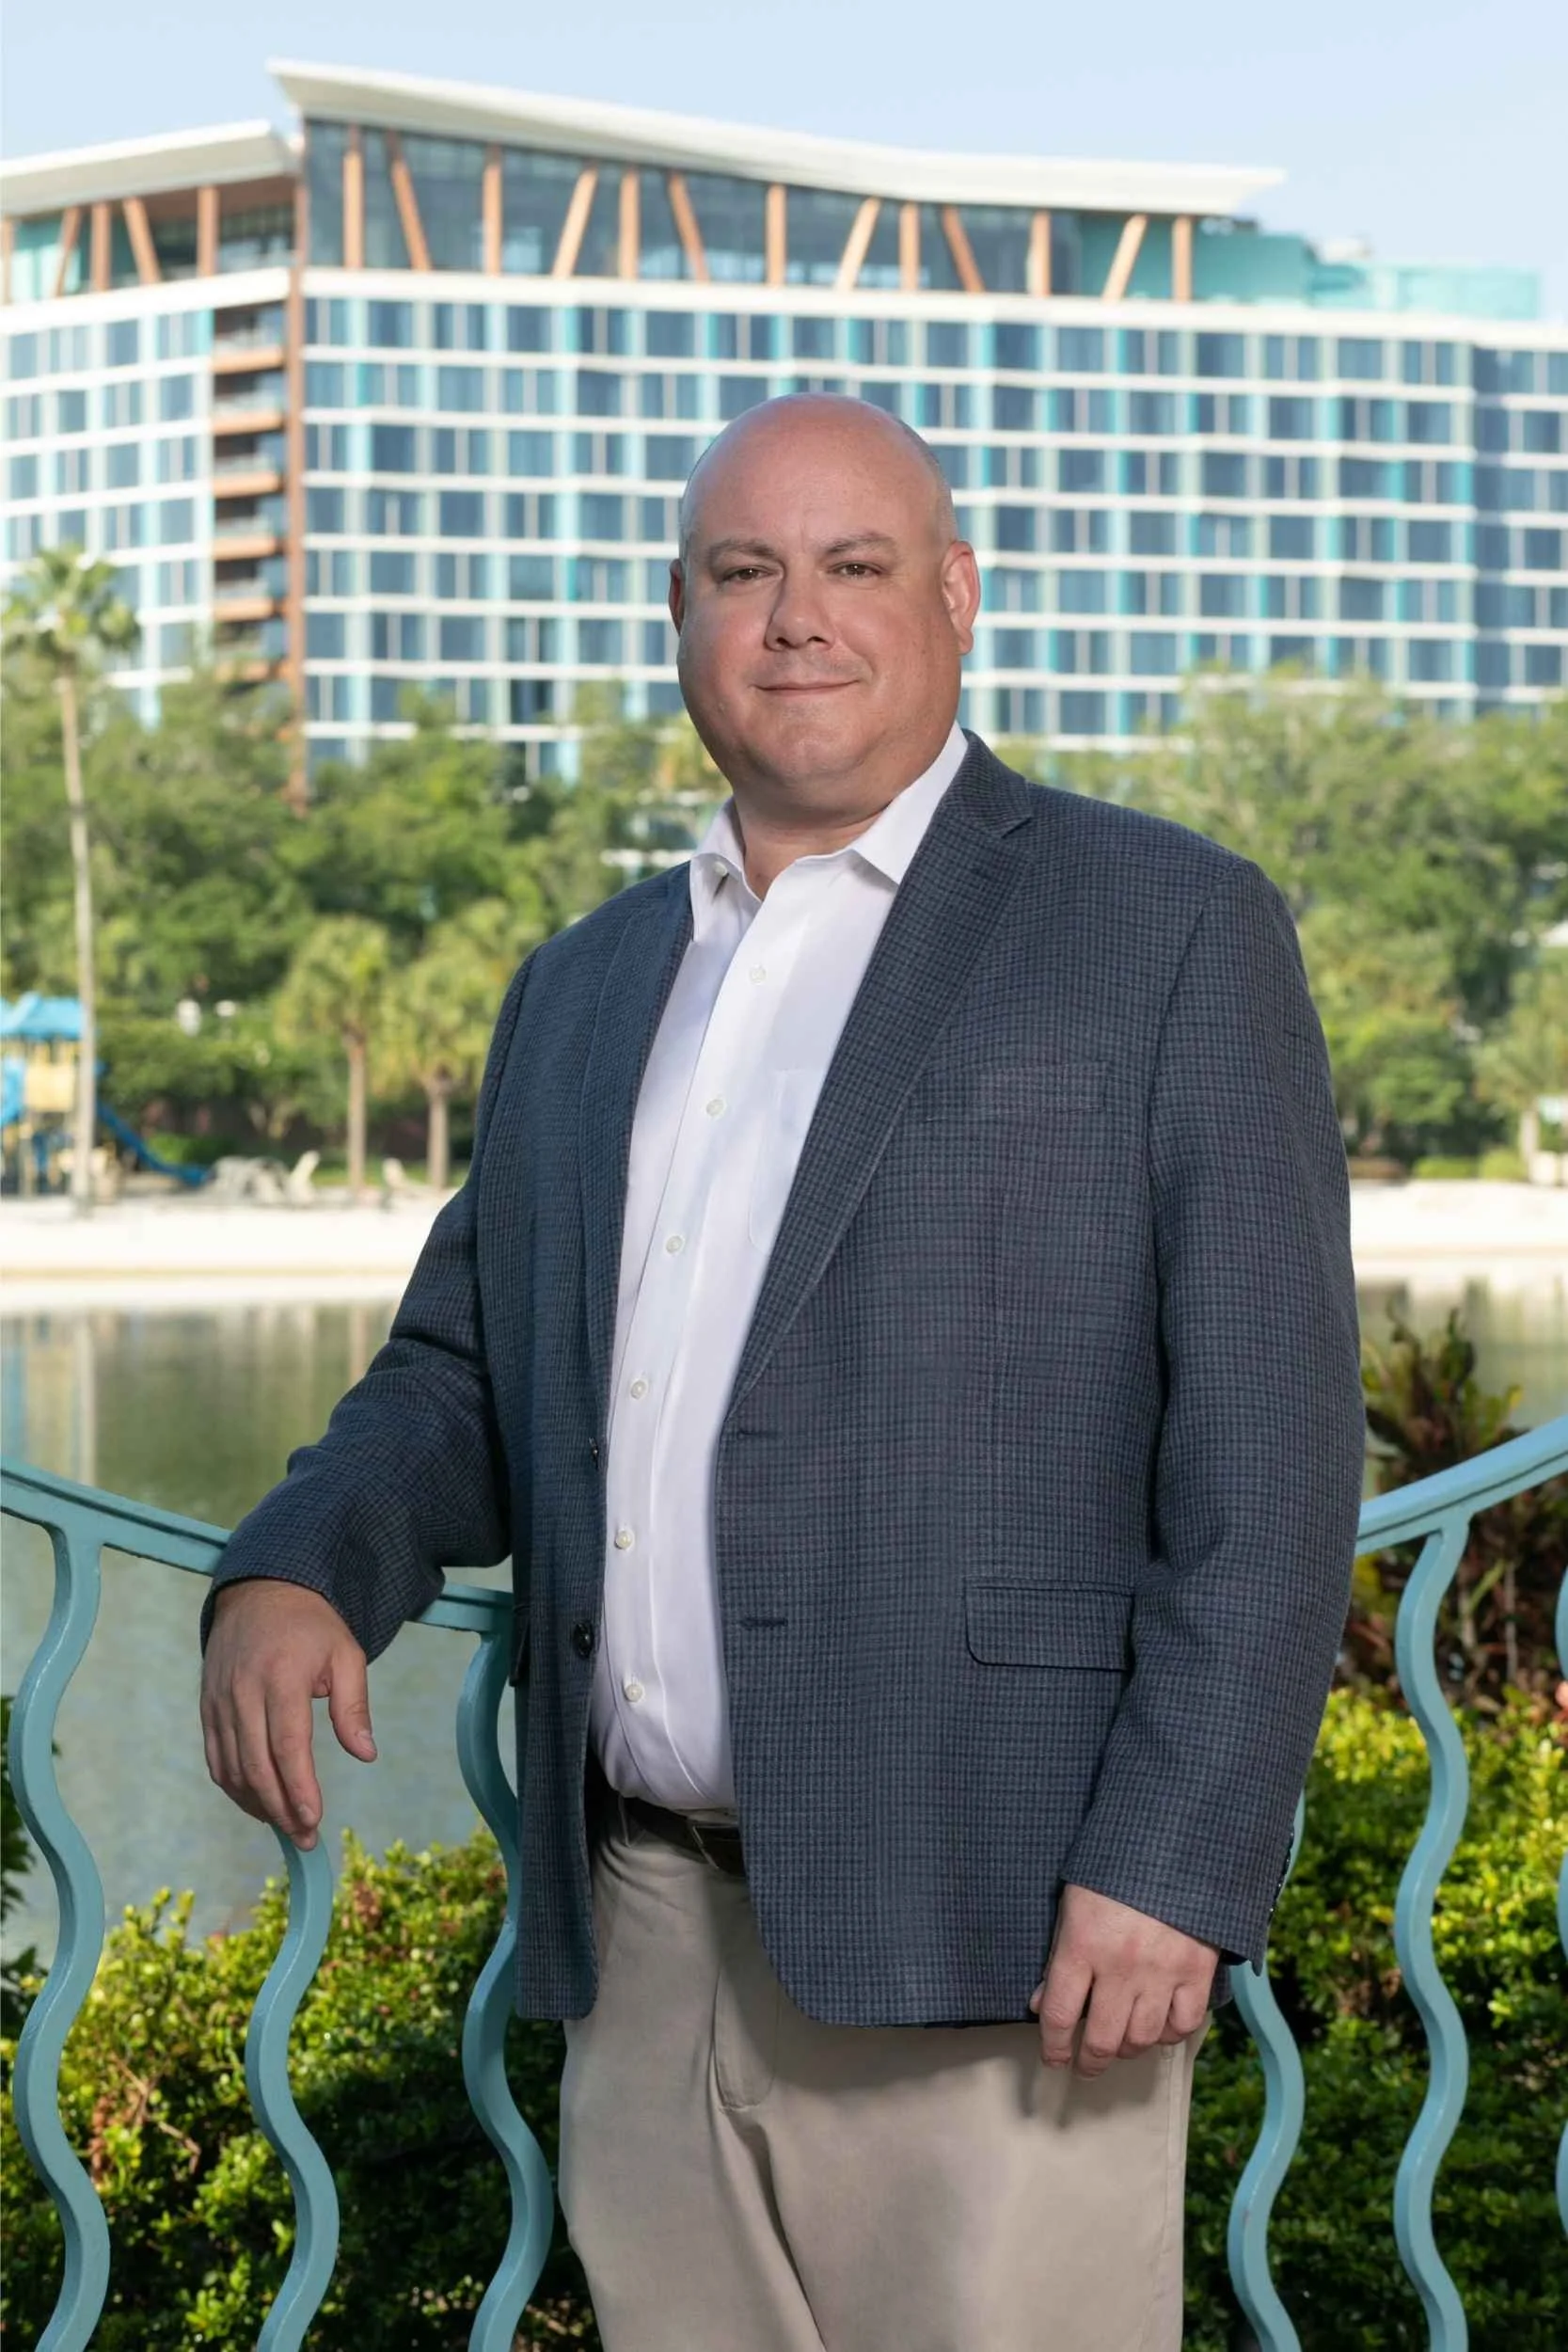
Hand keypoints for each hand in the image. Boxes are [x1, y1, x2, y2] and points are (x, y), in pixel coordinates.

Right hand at [200, 1581, 375, 1847]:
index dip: (299, 1787)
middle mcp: (243, 1692)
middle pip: (257, 1765)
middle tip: (306, 1837)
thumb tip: (366, 1754)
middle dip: (281, 1809)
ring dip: (258, 1805)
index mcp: (282, 1677)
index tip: (314, 1819)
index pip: (287, 1745)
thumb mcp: (347, 1654)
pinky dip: (235, 1787)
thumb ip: (354, 1706)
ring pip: (232, 1768)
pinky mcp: (207, 1708)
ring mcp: (219, 1701)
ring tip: (287, 1826)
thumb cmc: (312, 1626)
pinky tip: (258, 1803)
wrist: (260, 1591)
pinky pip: (216, 1759)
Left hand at [1028, 1883, 1216, 2077]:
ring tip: (1120, 2044)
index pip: (1060, 2015)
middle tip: (1086, 2064)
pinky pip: (1183, 2024)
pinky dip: (1169, 2034)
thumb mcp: (1073, 1902)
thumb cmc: (1115, 1867)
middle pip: (1102, 2038)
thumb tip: (1041, 2003)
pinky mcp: (1197, 1970)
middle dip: (1089, 2060)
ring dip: (1127, 2049)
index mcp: (1082, 1944)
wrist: (1173, 1839)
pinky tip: (1159, 2027)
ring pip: (1142, 2038)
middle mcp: (1120, 1966)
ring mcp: (1162, 1971)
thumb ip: (1059, 1956)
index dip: (1053, 2046)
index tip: (1053, 2058)